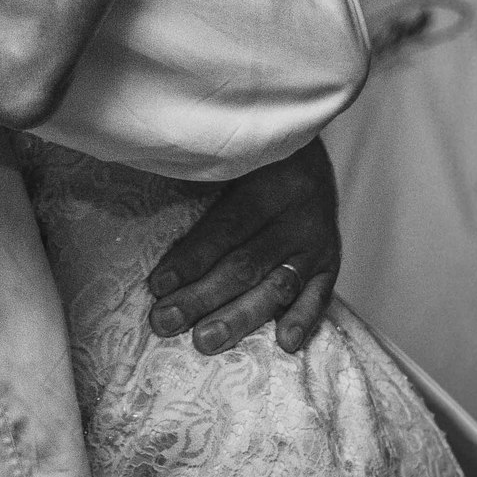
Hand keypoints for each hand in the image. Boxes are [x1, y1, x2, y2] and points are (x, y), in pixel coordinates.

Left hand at [144, 139, 339, 356]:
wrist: (304, 132)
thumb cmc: (253, 155)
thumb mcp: (233, 158)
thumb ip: (204, 184)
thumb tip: (145, 211)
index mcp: (270, 183)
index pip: (227, 228)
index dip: (192, 259)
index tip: (158, 286)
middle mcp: (297, 216)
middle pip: (246, 264)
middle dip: (203, 297)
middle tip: (167, 322)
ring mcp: (318, 242)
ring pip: (277, 286)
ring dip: (240, 317)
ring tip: (206, 340)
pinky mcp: (332, 262)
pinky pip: (321, 296)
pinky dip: (304, 320)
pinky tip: (284, 344)